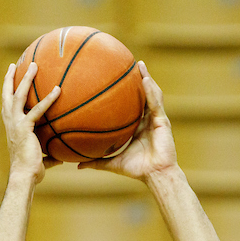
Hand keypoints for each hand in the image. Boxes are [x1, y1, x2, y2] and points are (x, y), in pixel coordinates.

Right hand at [2, 62, 61, 185]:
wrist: (24, 175)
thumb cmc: (31, 170)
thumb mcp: (40, 159)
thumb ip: (50, 155)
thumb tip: (62, 158)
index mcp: (11, 126)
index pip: (7, 105)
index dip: (7, 91)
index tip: (10, 79)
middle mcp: (9, 122)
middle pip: (7, 94)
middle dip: (10, 78)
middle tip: (14, 65)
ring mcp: (15, 123)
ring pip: (18, 95)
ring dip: (26, 78)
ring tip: (34, 65)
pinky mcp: (24, 127)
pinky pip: (38, 109)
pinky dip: (48, 99)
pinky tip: (58, 90)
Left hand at [77, 61, 177, 181]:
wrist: (155, 175)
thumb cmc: (138, 170)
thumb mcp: (112, 163)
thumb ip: (95, 162)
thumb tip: (76, 165)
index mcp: (139, 127)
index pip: (133, 106)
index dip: (128, 94)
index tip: (116, 82)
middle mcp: (148, 121)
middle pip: (144, 96)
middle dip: (138, 80)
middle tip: (128, 65)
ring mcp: (157, 120)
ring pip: (152, 95)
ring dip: (147, 79)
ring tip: (139, 65)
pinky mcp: (163, 121)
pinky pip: (156, 103)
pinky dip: (151, 90)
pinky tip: (145, 79)